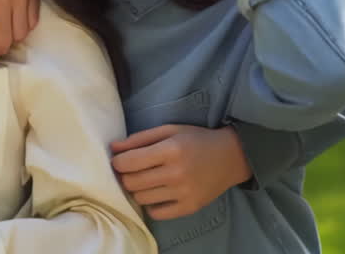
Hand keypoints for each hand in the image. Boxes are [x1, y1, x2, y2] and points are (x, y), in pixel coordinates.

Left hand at [110, 124, 250, 219]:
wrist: (231, 157)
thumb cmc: (196, 139)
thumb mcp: (168, 131)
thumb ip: (138, 139)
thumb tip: (112, 148)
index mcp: (170, 150)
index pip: (128, 163)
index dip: (118, 162)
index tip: (121, 160)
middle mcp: (177, 173)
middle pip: (131, 183)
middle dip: (125, 176)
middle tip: (131, 171)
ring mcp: (184, 193)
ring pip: (141, 198)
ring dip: (137, 190)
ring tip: (145, 180)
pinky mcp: (190, 207)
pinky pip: (157, 213)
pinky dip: (151, 205)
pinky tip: (156, 194)